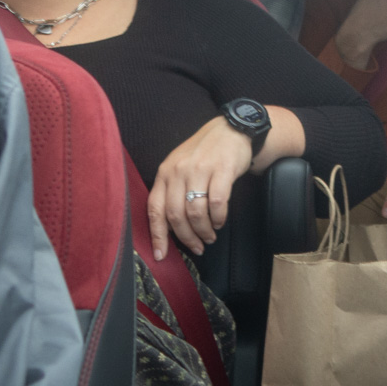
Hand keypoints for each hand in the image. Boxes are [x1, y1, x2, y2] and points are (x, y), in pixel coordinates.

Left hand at [147, 117, 253, 259]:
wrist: (231, 130)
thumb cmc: (204, 153)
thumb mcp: (180, 167)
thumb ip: (172, 192)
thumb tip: (169, 229)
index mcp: (165, 173)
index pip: (155, 209)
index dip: (157, 235)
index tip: (161, 255)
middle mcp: (179, 171)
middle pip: (176, 215)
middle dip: (187, 238)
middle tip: (197, 247)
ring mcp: (200, 169)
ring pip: (196, 212)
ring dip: (204, 231)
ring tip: (210, 236)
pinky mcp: (222, 170)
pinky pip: (218, 202)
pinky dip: (218, 218)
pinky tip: (220, 221)